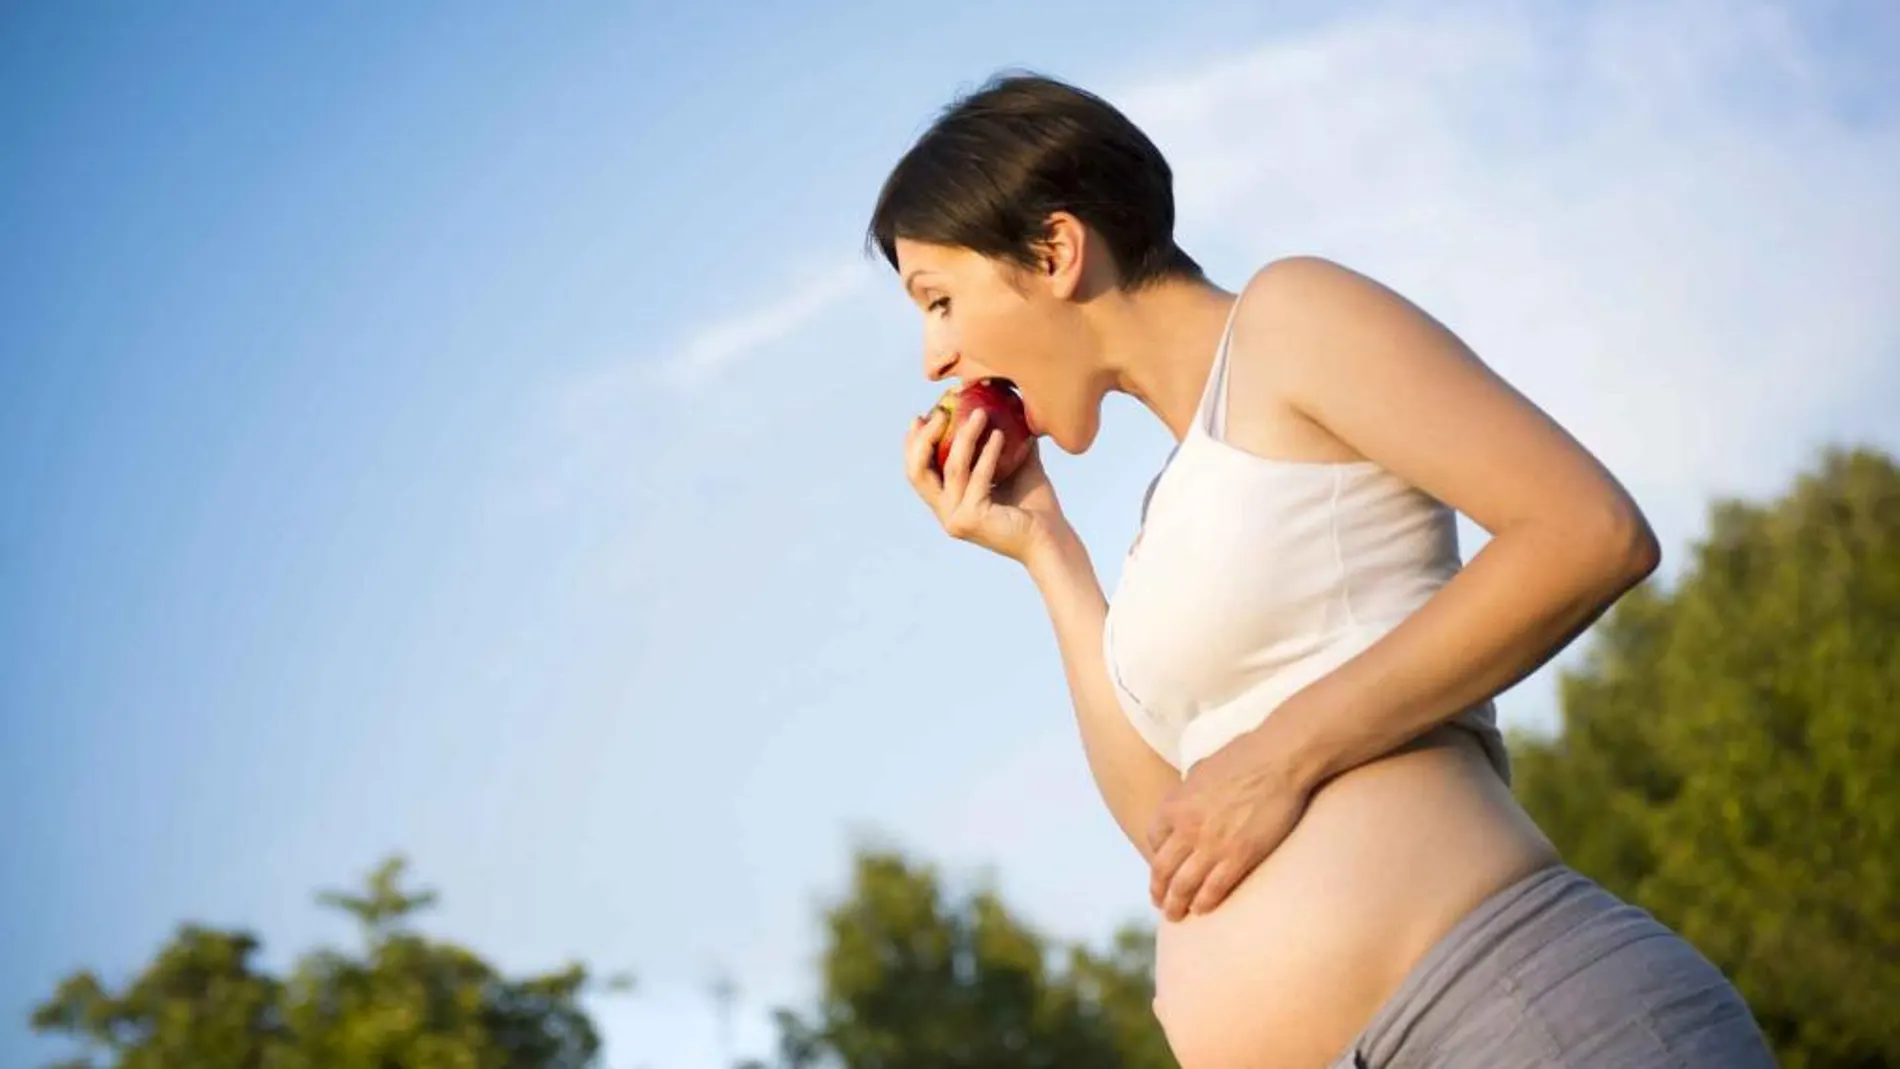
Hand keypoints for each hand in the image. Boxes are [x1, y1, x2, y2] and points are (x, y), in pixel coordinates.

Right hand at [904, 405, 1068, 563]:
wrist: (1051, 538)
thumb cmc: (1035, 506)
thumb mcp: (1014, 465)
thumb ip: (1003, 440)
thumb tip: (1003, 403)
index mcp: (948, 503)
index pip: (918, 472)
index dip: (913, 444)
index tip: (922, 416)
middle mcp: (946, 513)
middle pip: (918, 471)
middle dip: (925, 437)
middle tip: (942, 412)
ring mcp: (956, 518)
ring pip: (952, 468)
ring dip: (965, 436)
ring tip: (981, 413)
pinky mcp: (972, 519)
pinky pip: (978, 477)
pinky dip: (987, 453)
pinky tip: (1000, 435)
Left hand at [1146, 731, 1311, 920]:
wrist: (1277, 760)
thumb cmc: (1244, 757)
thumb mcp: (1200, 769)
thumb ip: (1188, 790)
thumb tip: (1186, 796)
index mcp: (1174, 805)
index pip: (1153, 840)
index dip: (1155, 857)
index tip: (1161, 868)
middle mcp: (1186, 829)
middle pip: (1162, 870)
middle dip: (1159, 891)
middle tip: (1160, 903)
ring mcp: (1211, 845)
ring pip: (1184, 886)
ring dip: (1177, 904)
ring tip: (1176, 915)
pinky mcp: (1239, 856)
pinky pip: (1214, 889)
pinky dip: (1205, 903)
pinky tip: (1203, 909)